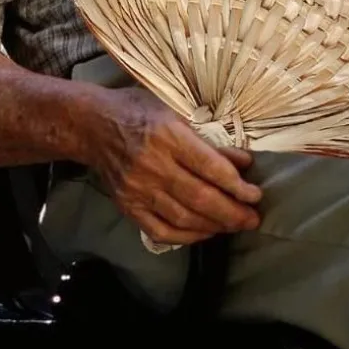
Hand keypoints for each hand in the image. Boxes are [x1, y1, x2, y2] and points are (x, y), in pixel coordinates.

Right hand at [87, 86, 261, 247]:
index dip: (235, 185)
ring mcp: (138, 189)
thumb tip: (244, 162)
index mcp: (169, 136)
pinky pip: (160, 230)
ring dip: (214, 226)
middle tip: (253, 219)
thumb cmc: (141, 112)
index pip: (209, 167)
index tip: (256, 195)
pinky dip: (186, 236)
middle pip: (199, 197)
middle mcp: (154, 165)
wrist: (92, 126)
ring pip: (183, 217)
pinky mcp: (128, 206)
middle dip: (231, 212)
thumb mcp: (178, 114)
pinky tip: (205, 232)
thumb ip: (210, 142)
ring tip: (235, 226)